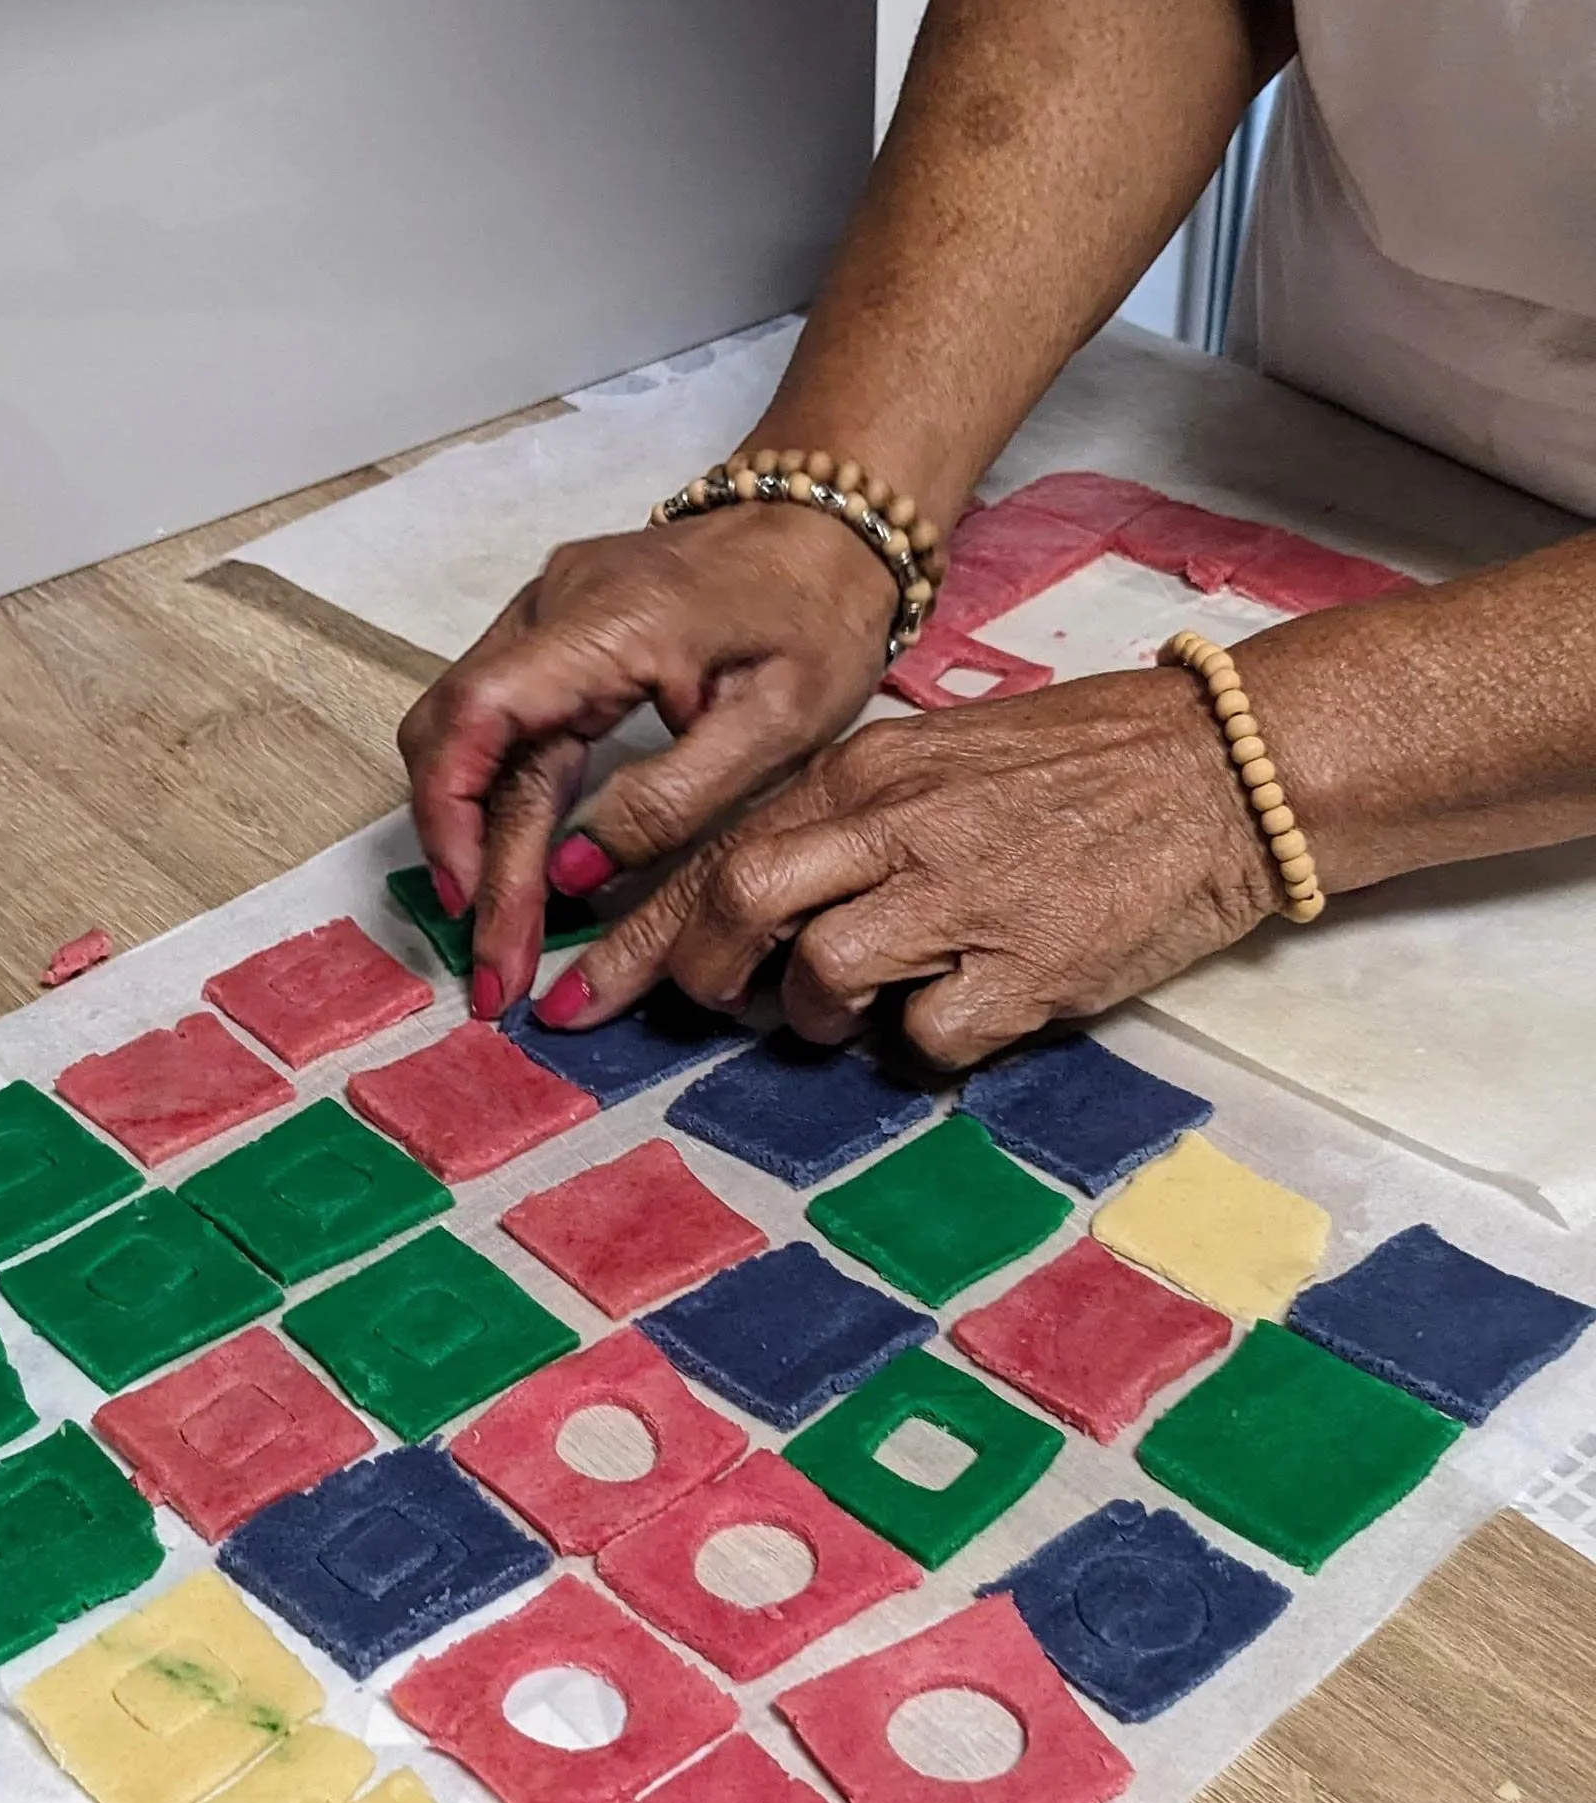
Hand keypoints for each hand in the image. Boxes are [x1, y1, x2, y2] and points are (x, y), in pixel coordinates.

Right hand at [397, 499, 895, 1015]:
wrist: (830, 527)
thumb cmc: (817, 620)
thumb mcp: (776, 727)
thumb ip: (672, 800)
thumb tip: (573, 871)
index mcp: (604, 621)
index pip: (477, 715)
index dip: (453, 819)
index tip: (476, 909)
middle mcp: (550, 605)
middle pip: (458, 739)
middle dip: (467, 860)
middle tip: (496, 965)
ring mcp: (543, 612)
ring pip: (466, 733)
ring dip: (473, 836)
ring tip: (502, 933)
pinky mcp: (552, 631)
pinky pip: (497, 721)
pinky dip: (496, 799)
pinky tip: (520, 866)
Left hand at [531, 663, 1280, 1067]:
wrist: (1224, 770)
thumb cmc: (1083, 766)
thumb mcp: (941, 759)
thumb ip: (848, 820)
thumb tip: (759, 899)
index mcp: (868, 770)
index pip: (717, 849)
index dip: (632, 932)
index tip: (578, 992)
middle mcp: (898, 827)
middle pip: (738, 903)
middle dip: (696, 971)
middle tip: (711, 1003)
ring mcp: (961, 899)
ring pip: (821, 979)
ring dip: (815, 1014)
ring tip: (857, 1005)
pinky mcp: (1026, 969)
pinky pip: (927, 1037)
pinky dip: (922, 1043)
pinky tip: (959, 1011)